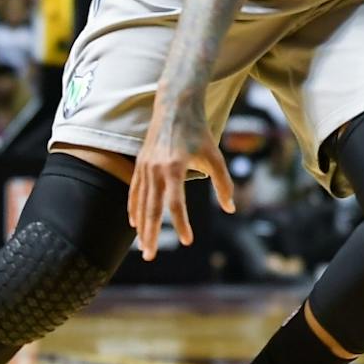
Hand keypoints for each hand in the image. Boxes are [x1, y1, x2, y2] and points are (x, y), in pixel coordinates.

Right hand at [126, 91, 233, 259]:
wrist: (175, 107)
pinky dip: (133, 208)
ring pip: (140, 203)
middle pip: (151, 208)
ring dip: (141, 226)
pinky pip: (134, 191)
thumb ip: (223, 183)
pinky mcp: (140, 164)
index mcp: (174, 168)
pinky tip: (134, 223)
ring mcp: (144, 167)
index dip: (182, 224)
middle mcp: (155, 169)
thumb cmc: (199, 132)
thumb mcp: (215, 156)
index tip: (188, 241)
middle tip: (150, 257)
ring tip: (143, 246)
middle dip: (150, 234)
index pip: (176, 204)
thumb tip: (230, 208)